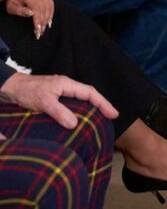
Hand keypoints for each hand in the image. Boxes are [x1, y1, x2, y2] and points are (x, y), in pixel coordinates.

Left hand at [0, 73, 117, 129]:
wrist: (9, 89)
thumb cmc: (26, 92)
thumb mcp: (43, 101)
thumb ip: (59, 111)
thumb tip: (74, 124)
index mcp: (66, 84)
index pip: (90, 93)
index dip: (103, 103)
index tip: (113, 114)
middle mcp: (65, 88)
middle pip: (87, 97)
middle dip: (100, 106)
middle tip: (110, 119)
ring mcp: (58, 94)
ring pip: (79, 102)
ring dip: (89, 111)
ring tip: (97, 122)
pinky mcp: (52, 101)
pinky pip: (70, 107)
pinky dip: (77, 114)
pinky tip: (77, 124)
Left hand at [6, 0, 54, 37]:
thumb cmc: (12, 2)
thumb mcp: (11, 7)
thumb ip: (20, 11)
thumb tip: (31, 14)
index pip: (36, 8)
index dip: (38, 19)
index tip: (37, 30)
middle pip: (43, 8)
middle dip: (43, 21)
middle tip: (41, 32)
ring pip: (49, 6)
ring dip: (48, 18)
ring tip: (44, 28)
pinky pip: (51, 3)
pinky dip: (51, 13)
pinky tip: (49, 21)